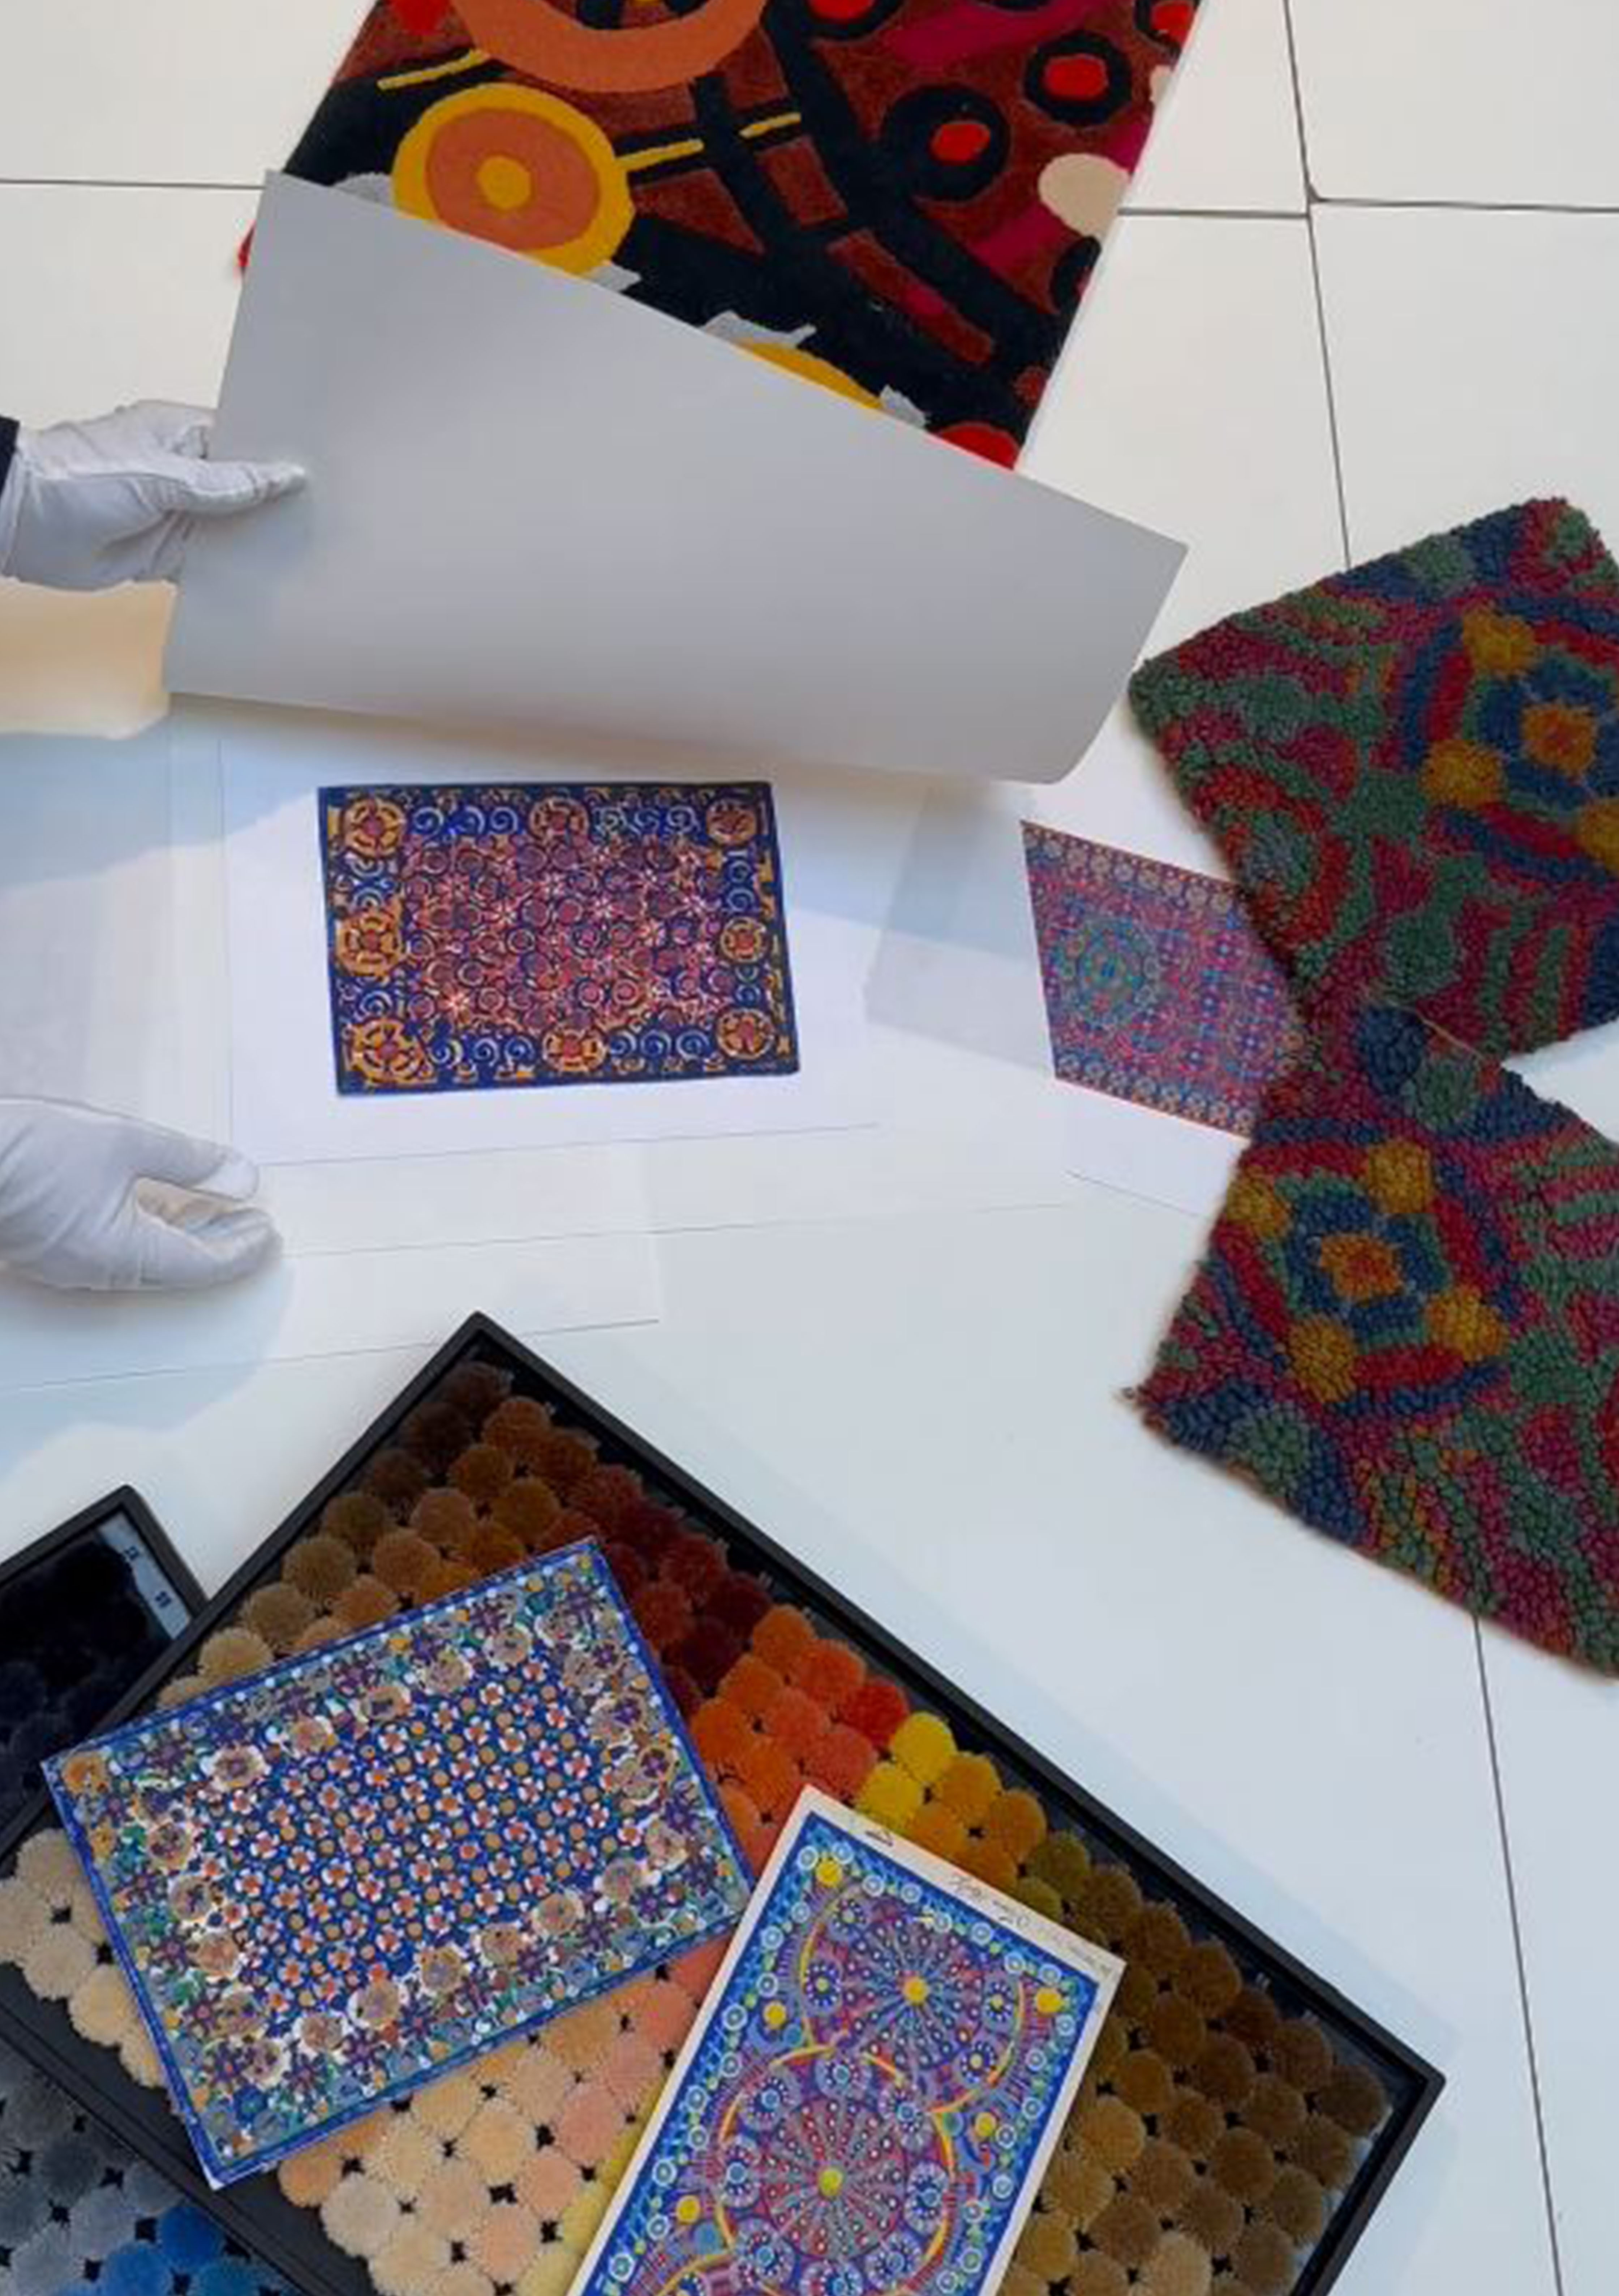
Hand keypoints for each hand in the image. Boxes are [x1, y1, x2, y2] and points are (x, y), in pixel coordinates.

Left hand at [0, 401, 302, 590]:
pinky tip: (271, 580)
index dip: (280, 456)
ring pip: (234, 530)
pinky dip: (235, 575)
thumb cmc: (79, 480)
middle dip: (279, 503)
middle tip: (332, 514)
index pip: (245, 442)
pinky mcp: (167, 555)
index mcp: (182, 436)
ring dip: (261, 542)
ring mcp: (177, 515)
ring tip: (313, 550)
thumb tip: (284, 476)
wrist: (24, 526)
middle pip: (245, 489)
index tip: (324, 470)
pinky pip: (212, 566)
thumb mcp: (161, 476)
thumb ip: (225, 483)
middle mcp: (184, 474)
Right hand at [0, 1099, 277, 1290]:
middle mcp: (97, 1271)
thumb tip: (243, 1178)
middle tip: (251, 1222)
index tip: (267, 1230)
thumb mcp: (126, 1142)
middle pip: (177, 1267)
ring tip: (214, 1208)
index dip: (242, 1248)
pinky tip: (158, 1204)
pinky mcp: (50, 1249)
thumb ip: (191, 1162)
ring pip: (145, 1259)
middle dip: (219, 1243)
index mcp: (123, 1254)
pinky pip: (114, 1249)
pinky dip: (147, 1230)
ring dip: (184, 1235)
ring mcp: (70, 1264)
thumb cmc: (32, 1148)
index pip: (203, 1264)